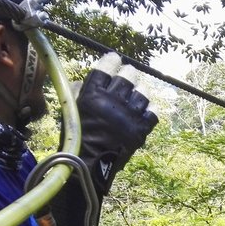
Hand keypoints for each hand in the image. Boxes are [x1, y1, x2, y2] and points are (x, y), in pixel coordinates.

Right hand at [74, 53, 157, 197]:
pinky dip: (150, 108)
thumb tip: (83, 81)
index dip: (112, 61)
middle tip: (127, 76)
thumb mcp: (72, 110)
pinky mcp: (141, 128)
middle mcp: (113, 101)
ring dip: (140, 90)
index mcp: (93, 94)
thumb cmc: (77, 138)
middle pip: (128, 76)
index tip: (114, 59)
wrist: (90, 165)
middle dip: (128, 73)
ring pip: (143, 92)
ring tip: (136, 93)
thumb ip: (78, 92)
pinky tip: (144, 109)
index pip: (106, 67)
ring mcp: (129, 115)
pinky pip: (153, 111)